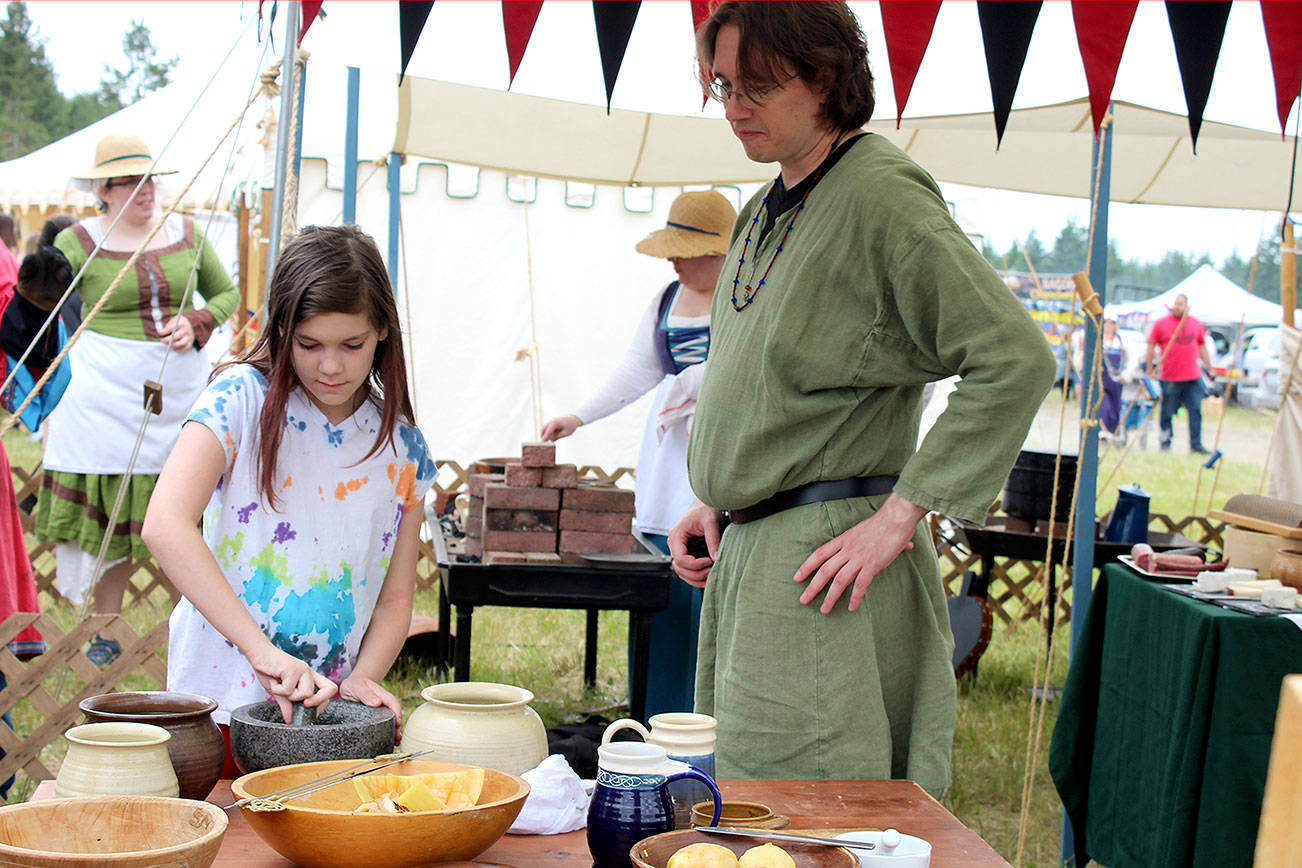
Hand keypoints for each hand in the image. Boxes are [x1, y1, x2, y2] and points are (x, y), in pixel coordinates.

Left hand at [159, 315, 194, 351]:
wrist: (190, 323)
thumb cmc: (178, 322)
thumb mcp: (174, 320)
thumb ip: (169, 325)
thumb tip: (163, 333)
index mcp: (181, 323)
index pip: (171, 328)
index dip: (164, 331)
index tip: (159, 333)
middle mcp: (186, 330)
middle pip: (176, 336)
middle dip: (167, 339)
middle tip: (162, 340)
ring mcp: (189, 336)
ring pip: (181, 343)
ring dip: (174, 345)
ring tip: (169, 345)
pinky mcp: (191, 342)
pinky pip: (186, 347)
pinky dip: (180, 349)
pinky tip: (175, 349)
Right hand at [245, 643, 337, 723]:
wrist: (259, 655)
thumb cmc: (269, 671)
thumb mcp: (279, 692)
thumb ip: (287, 704)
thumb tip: (289, 719)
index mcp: (309, 678)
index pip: (329, 689)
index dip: (322, 703)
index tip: (307, 708)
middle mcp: (309, 673)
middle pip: (323, 693)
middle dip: (310, 703)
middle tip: (297, 701)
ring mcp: (303, 669)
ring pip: (305, 694)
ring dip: (289, 695)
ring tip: (279, 686)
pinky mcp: (293, 668)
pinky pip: (289, 689)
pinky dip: (277, 689)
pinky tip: (273, 681)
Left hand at [341, 674, 404, 738]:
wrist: (350, 687)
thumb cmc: (354, 685)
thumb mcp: (357, 687)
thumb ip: (366, 693)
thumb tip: (377, 703)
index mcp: (382, 695)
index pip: (393, 703)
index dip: (397, 713)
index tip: (398, 723)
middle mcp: (384, 704)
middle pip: (395, 715)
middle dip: (398, 726)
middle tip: (397, 738)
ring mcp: (380, 712)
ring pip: (390, 721)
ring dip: (394, 732)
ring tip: (395, 743)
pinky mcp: (375, 719)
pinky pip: (383, 725)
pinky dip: (386, 734)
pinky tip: (387, 742)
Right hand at [540, 415, 580, 440]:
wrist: (574, 418)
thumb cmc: (571, 426)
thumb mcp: (566, 433)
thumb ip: (557, 437)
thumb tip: (550, 440)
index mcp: (555, 423)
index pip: (547, 432)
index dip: (544, 438)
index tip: (541, 444)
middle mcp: (551, 421)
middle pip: (543, 430)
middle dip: (543, 437)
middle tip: (546, 444)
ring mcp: (551, 421)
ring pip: (544, 429)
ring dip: (546, 435)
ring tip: (555, 437)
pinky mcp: (552, 422)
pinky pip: (547, 428)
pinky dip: (548, 433)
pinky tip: (556, 434)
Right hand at [667, 501, 723, 588]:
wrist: (707, 504)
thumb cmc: (707, 509)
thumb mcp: (711, 522)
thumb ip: (713, 540)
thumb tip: (716, 558)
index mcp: (676, 535)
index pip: (680, 558)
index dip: (695, 564)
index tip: (710, 561)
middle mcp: (675, 544)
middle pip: (680, 568)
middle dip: (696, 573)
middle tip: (712, 570)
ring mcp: (679, 550)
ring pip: (682, 572)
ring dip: (696, 578)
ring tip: (711, 576)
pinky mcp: (687, 553)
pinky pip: (688, 570)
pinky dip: (696, 576)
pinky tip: (708, 576)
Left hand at [793, 493, 925, 613]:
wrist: (896, 518)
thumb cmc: (883, 523)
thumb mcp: (862, 531)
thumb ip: (860, 543)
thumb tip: (858, 556)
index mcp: (843, 540)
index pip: (819, 554)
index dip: (806, 566)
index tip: (797, 578)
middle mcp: (847, 550)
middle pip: (825, 570)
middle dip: (812, 587)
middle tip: (803, 600)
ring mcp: (859, 557)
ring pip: (839, 580)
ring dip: (830, 596)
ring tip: (824, 609)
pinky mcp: (873, 564)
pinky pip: (861, 584)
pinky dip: (855, 597)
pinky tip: (851, 607)